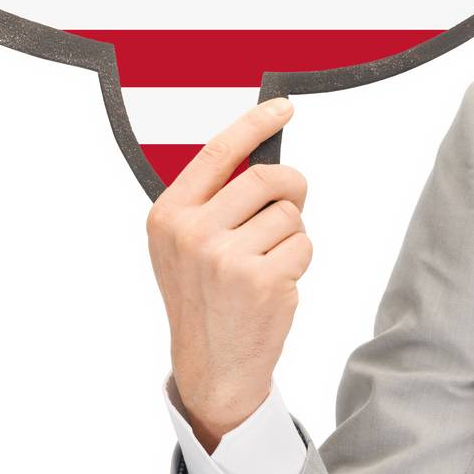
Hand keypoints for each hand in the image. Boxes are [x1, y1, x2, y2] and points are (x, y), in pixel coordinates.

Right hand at [147, 97, 310, 452]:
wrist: (212, 367)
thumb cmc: (205, 299)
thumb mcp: (184, 245)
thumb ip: (211, 201)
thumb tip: (260, 153)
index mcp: (169, 216)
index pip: (218, 152)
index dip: (255, 123)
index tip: (283, 107)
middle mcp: (192, 232)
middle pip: (266, 177)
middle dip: (291, 187)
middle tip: (291, 204)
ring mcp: (226, 257)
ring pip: (289, 213)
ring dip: (291, 235)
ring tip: (267, 263)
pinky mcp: (261, 279)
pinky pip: (303, 243)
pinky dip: (299, 260)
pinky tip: (275, 285)